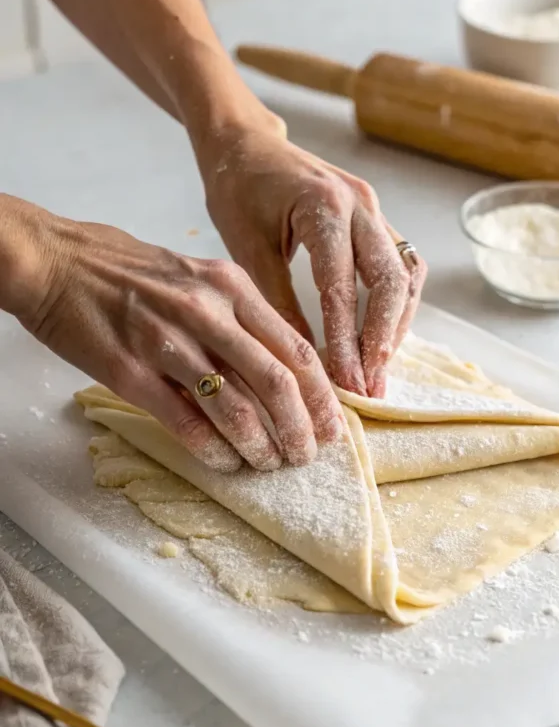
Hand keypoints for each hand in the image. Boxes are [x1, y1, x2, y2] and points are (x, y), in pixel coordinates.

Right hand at [8, 200, 342, 471]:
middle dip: (299, 428)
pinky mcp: (130, 372)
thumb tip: (285, 370)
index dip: (321, 396)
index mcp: (231, 288)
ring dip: (258, 445)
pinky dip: (212, 449)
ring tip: (268, 464)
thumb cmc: (131, 272)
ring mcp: (167, 342)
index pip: (294, 348)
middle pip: (275, 381)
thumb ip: (241, 318)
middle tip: (305, 455)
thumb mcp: (199, 278)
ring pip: (233, 407)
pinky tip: (225, 462)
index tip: (333, 427)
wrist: (57, 262)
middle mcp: (206, 312)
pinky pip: (185, 421)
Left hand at [197, 125, 426, 397]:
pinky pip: (401, 265)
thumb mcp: (246, 248)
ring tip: (378, 371)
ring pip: (406, 275)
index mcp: (325, 207)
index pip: (343, 287)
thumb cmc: (237, 187)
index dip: (347, 341)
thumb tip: (301, 361)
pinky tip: (380, 336)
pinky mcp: (376, 218)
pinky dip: (396, 304)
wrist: (246, 143)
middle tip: (370, 386)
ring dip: (397, 325)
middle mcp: (361, 205)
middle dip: (383, 341)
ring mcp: (375, 209)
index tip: (347, 384)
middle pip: (392, 282)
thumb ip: (277, 302)